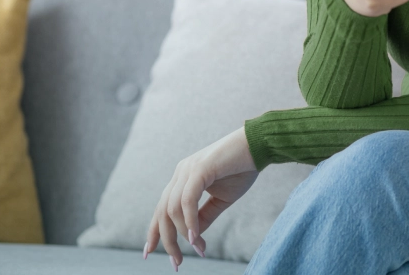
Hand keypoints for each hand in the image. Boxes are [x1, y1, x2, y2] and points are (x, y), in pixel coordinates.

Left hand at [143, 126, 259, 269]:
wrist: (259, 146)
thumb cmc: (242, 169)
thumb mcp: (221, 199)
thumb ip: (205, 216)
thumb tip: (192, 237)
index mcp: (183, 178)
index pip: (161, 208)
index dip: (154, 231)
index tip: (149, 253)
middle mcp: (181, 172)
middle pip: (163, 212)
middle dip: (168, 240)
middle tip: (177, 262)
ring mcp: (188, 169)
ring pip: (173, 208)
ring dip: (183, 233)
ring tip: (198, 248)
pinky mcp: (200, 168)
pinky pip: (188, 199)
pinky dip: (189, 220)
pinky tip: (195, 236)